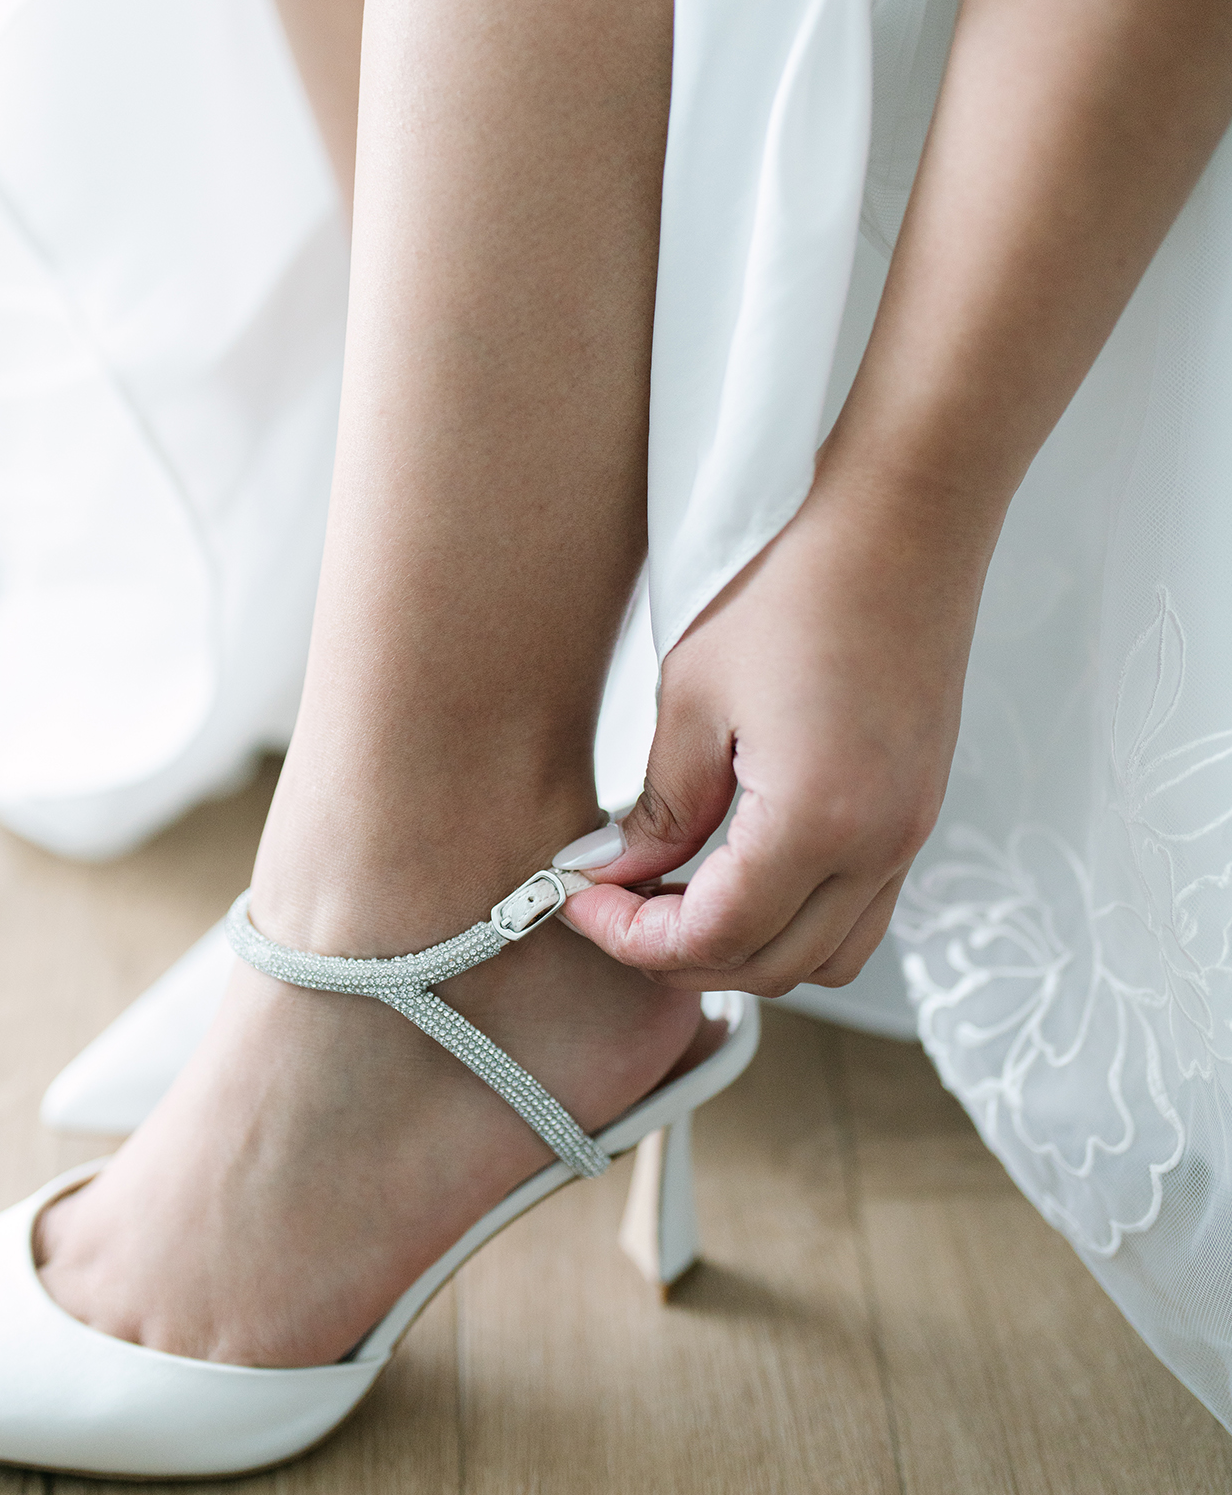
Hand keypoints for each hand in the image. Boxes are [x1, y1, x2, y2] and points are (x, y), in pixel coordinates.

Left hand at [562, 459, 992, 994]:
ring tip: (674, 897)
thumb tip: (611, 875)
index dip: (633, 938)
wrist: (901, 526)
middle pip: (770, 968)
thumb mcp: (694, 697)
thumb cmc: (797, 590)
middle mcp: (878, 847)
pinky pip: (858, 915)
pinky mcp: (916, 817)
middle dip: (678, 955)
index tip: (577, 903)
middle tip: (611, 906)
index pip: (713, 937)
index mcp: (818, 821)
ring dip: (744, 951)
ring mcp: (909, 837)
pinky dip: (794, 921)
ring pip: (824, 959)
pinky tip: (736, 872)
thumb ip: (656, 808)